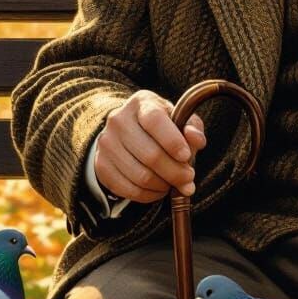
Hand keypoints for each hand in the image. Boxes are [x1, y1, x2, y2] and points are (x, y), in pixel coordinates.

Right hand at [94, 89, 206, 203]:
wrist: (128, 131)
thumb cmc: (161, 126)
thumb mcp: (179, 119)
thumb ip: (192, 127)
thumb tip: (196, 139)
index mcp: (141, 104)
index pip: (155, 121)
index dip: (172, 141)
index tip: (186, 156)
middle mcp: (119, 120)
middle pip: (150, 154)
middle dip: (175, 172)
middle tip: (188, 178)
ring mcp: (107, 143)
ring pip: (140, 175)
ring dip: (163, 185)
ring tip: (175, 184)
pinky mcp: (101, 165)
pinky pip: (127, 189)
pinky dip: (148, 195)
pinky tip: (159, 190)